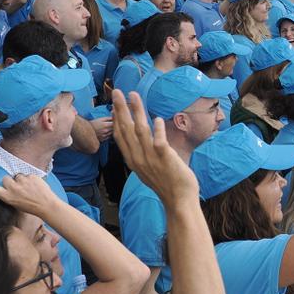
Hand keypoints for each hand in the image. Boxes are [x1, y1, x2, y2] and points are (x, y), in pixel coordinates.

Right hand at [0, 173, 60, 218]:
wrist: (46, 205)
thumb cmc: (31, 207)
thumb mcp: (15, 204)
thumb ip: (9, 195)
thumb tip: (6, 187)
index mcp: (7, 197)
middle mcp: (13, 188)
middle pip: (5, 178)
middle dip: (10, 180)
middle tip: (17, 185)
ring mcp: (22, 181)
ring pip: (18, 175)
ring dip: (21, 179)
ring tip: (29, 187)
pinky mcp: (31, 176)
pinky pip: (28, 175)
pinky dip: (31, 179)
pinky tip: (35, 185)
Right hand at [89, 116, 113, 140]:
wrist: (86, 130)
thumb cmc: (93, 123)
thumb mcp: (100, 119)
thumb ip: (108, 118)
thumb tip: (114, 117)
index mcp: (105, 125)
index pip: (115, 124)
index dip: (115, 122)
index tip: (115, 121)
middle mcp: (106, 131)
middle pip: (114, 129)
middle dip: (114, 127)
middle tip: (112, 124)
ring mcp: (104, 136)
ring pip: (112, 133)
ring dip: (112, 131)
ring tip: (108, 128)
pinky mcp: (102, 139)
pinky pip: (109, 137)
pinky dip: (109, 135)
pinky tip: (106, 132)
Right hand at [111, 90, 199, 204]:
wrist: (178, 201)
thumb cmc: (167, 184)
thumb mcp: (149, 168)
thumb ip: (144, 153)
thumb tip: (145, 139)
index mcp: (133, 160)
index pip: (120, 136)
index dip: (116, 120)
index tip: (114, 106)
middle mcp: (138, 158)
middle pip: (126, 129)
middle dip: (121, 109)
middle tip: (117, 92)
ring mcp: (150, 158)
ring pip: (140, 130)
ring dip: (136, 111)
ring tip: (133, 95)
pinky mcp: (164, 158)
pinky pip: (158, 140)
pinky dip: (158, 129)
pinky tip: (157, 118)